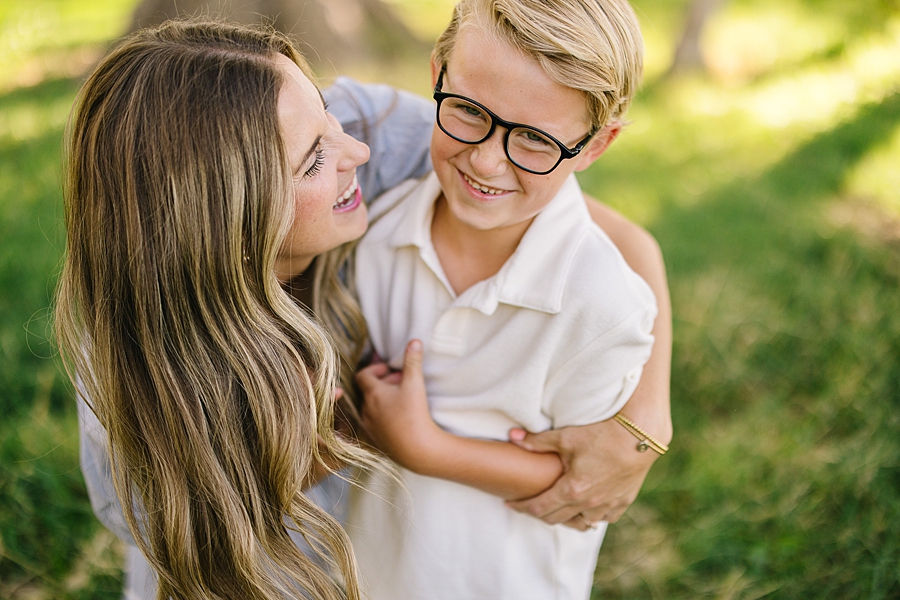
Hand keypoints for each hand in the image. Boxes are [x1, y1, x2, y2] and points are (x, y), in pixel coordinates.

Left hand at [355, 340, 440, 469]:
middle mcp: (366, 409)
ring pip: (371, 407)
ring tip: (402, 399)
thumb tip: (414, 340)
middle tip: (402, 382)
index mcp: (372, 394)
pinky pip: (375, 422)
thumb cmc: (415, 414)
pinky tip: (400, 418)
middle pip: (368, 391)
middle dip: (384, 383)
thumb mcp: (415, 383)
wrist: (417, 449)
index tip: (390, 370)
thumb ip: (413, 361)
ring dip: (383, 400)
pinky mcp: (375, 440)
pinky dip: (384, 416)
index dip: (375, 369)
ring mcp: (370, 426)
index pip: (363, 375)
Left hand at [506, 418, 658, 529]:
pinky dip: (591, 515)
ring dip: (565, 517)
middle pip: (556, 519)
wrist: (640, 436)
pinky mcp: (623, 502)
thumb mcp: (566, 436)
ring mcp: (607, 505)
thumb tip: (512, 437)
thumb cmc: (602, 434)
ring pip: (580, 522)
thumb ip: (537, 441)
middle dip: (538, 513)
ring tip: (556, 507)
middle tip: (528, 503)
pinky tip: (585, 507)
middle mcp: (588, 503)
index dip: (521, 507)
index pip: (539, 508)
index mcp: (571, 490)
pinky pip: (603, 518)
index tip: (510, 503)